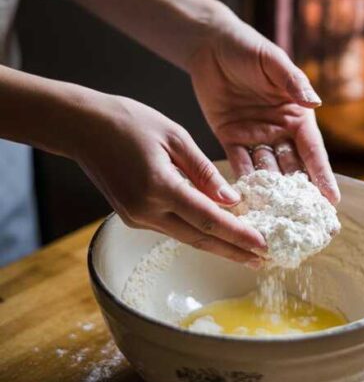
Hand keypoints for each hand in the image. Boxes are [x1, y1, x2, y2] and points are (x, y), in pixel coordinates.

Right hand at [73, 94, 266, 264]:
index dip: (238, 235)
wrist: (83, 128)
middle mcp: (146, 210)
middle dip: (233, 251)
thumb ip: (204, 171)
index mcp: (160, 187)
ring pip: (186, 236)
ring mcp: (137, 217)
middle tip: (263, 260)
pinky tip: (216, 232)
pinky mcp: (132, 217)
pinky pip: (172, 228)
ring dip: (217, 245)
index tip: (262, 245)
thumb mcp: (175, 136)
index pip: (209, 219)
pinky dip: (196, 231)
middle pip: (199, 238)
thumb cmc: (129, 122)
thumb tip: (232, 199)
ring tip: (246, 250)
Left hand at [188, 10, 339, 203]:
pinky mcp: (231, 137)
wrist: (211, 44)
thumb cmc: (249, 48)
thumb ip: (293, 83)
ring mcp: (256, 136)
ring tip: (275, 219)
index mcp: (297, 115)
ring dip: (271, 194)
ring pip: (267, 171)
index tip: (332, 201)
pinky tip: (245, 202)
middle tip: (308, 224)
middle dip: (300, 196)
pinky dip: (242, 182)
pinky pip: (239, 164)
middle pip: (293, 169)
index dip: (322, 176)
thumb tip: (315, 103)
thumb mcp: (273, 63)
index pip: (313, 152)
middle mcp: (280, 130)